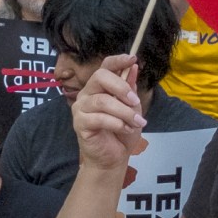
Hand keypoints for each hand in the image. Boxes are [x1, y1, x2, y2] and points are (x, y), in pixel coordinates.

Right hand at [70, 54, 147, 170]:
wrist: (113, 158)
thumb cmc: (121, 132)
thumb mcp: (133, 109)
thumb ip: (130, 89)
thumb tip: (134, 68)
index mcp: (100, 87)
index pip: (105, 66)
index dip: (118, 60)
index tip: (132, 59)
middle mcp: (88, 93)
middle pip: (100, 77)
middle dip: (121, 87)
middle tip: (136, 101)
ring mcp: (81, 108)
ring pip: (102, 101)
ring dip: (124, 112)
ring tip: (137, 122)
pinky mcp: (79, 123)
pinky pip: (98, 118)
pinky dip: (117, 123)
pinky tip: (125, 129)